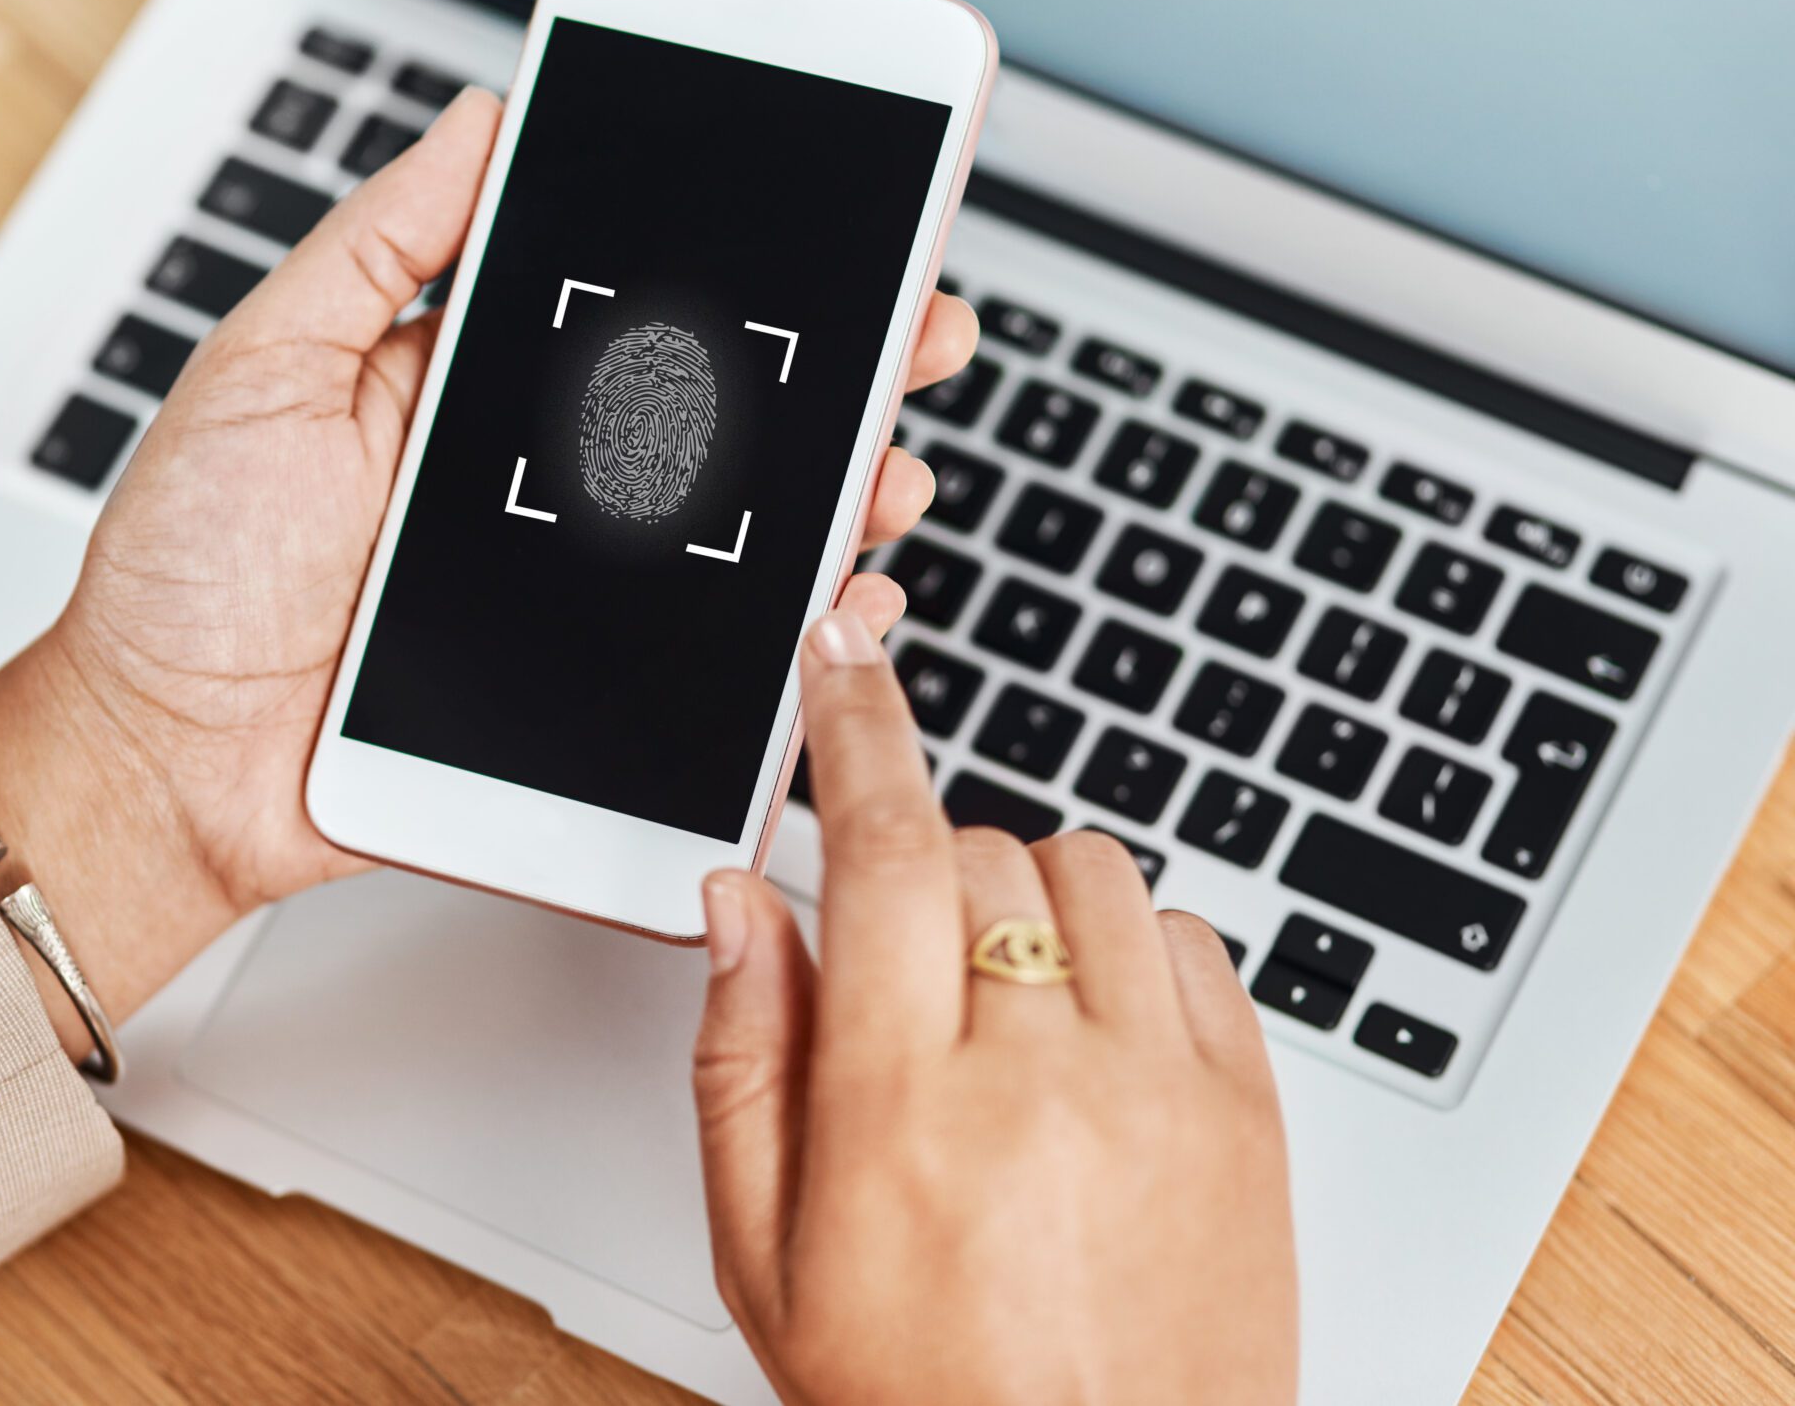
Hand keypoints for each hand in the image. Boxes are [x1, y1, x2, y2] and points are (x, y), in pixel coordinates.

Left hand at [0, 89, 978, 1039]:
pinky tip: (835, 604)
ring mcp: (566, 596)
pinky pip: (707, 667)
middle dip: (838, 376)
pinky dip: (790, 642)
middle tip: (922, 337)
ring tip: (887, 473)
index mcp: (473, 391)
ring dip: (837, 499)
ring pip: (738, 540)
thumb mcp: (267, 367)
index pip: (635, 314)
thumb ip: (378, 247)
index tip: (838, 233)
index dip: (741, 276)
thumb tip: (478, 120)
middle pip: (720, 422)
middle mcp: (538, 487)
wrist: (153, 760)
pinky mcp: (576, 702)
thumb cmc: (183, 571)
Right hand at [693, 611, 1297, 1405]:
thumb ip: (742, 1060)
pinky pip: (1192, 940)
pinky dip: (1130, 944)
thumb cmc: (924, 1397)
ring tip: (1000, 1001)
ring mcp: (1161, 1088)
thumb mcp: (767, 1254)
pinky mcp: (1249, 1112)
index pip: (878, 851)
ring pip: (1090, 871)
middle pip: (980, 849)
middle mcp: (1040, 1077)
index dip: (854, 729)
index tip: (841, 656)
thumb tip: (739, 905)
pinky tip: (1090, 1024)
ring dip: (1027, 895)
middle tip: (903, 973)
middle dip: (922, 868)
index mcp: (901, 1108)